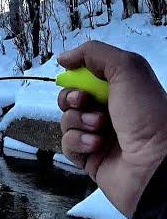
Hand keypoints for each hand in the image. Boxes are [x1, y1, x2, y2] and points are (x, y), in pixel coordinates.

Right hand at [57, 40, 166, 218]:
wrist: (155, 164)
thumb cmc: (146, 114)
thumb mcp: (127, 69)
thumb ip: (94, 54)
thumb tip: (63, 58)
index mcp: (123, 91)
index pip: (88, 77)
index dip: (78, 76)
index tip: (77, 78)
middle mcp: (111, 112)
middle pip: (71, 99)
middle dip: (72, 99)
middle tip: (85, 102)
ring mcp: (99, 136)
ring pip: (67, 121)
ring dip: (78, 121)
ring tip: (99, 128)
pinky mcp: (89, 159)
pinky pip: (68, 145)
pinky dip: (78, 142)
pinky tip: (95, 145)